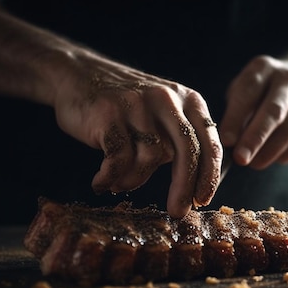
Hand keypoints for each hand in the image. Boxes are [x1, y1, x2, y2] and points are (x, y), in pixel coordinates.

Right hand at [51, 52, 222, 217]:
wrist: (78, 74)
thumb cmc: (126, 106)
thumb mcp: (163, 114)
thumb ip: (180, 140)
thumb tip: (196, 189)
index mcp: (188, 100)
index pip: (209, 142)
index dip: (210, 175)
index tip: (203, 199)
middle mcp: (166, 98)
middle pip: (186, 150)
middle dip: (184, 187)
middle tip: (177, 212)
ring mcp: (137, 104)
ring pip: (150, 158)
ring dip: (135, 181)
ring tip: (120, 185)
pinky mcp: (108, 113)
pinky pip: (117, 158)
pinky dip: (110, 177)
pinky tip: (101, 183)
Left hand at [219, 55, 287, 169]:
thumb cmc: (261, 92)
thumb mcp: (243, 91)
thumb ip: (235, 113)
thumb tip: (228, 143)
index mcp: (263, 68)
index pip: (249, 91)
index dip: (236, 118)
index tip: (226, 141)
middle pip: (274, 110)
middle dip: (255, 137)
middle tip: (241, 158)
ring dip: (271, 150)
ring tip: (255, 163)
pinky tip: (276, 158)